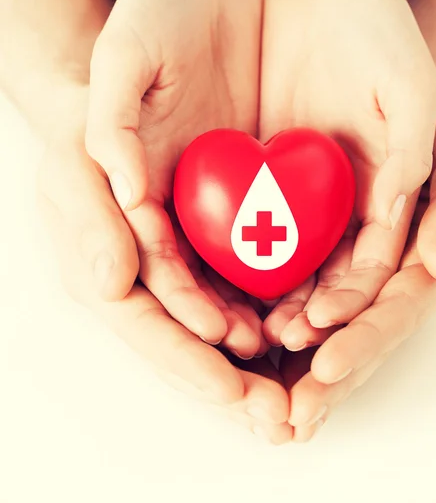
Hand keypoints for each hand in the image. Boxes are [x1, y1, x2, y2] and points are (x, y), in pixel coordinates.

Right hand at [38, 134, 292, 443]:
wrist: (123, 90)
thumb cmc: (83, 127)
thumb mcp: (73, 161)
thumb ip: (90, 217)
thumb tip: (112, 282)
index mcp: (101, 266)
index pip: (144, 324)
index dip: (183, 357)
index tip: (229, 386)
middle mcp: (141, 274)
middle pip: (184, 338)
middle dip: (226, 378)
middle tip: (273, 412)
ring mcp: (176, 258)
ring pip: (214, 318)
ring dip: (251, 353)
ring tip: (290, 379)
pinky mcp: (205, 237)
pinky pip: (235, 280)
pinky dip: (264, 306)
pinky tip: (296, 322)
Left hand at [260, 0, 435, 345]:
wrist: (328, 12)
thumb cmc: (388, 53)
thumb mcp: (423, 100)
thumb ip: (434, 173)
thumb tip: (434, 256)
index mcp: (422, 218)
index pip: (400, 295)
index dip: (367, 332)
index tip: (327, 361)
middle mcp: (376, 230)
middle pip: (356, 312)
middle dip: (328, 359)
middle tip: (292, 406)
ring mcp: (331, 219)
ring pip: (313, 291)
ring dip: (288, 331)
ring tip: (257, 358)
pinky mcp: (287, 201)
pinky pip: (273, 252)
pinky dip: (256, 287)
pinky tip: (231, 313)